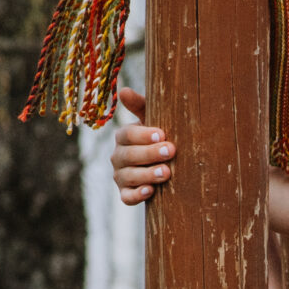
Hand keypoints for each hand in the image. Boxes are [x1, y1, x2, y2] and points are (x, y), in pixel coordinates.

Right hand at [111, 86, 173, 206]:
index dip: (143, 135)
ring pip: (129, 176)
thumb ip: (140, 106)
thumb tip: (123, 90)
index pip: (127, 135)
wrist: (164, 164)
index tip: (162, 134)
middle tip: (171, 151)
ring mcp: (120, 176)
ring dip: (148, 174)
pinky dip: (137, 195)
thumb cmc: (158, 138)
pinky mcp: (125, 193)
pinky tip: (151, 191)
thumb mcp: (151, 119)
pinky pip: (127, 197)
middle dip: (150, 154)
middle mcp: (117, 156)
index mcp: (123, 137)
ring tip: (167, 172)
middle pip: (129, 155)